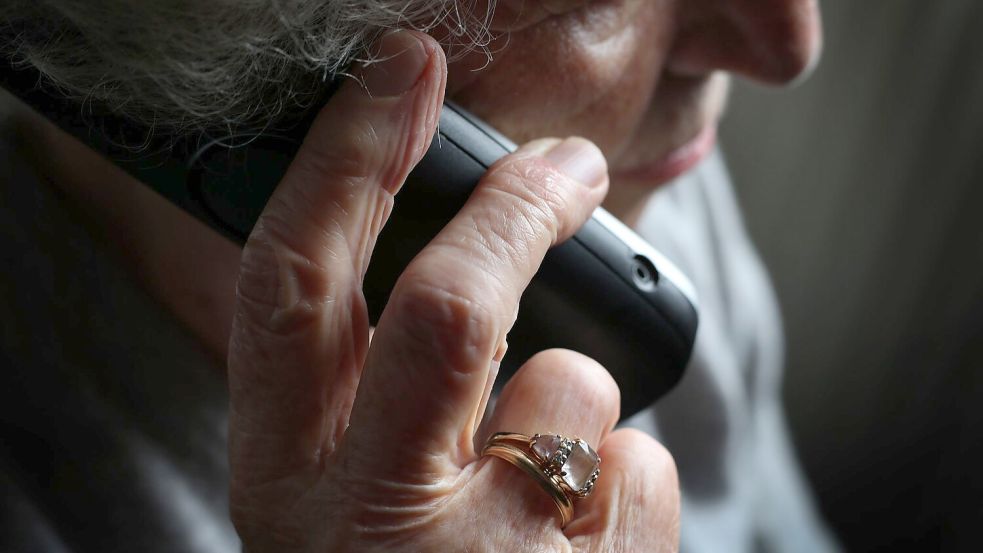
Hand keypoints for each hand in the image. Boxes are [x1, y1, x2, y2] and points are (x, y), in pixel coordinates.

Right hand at [227, 30, 679, 551]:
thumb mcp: (339, 487)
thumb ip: (365, 385)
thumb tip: (457, 260)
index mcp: (285, 478)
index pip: (294, 284)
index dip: (346, 159)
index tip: (400, 72)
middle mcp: (364, 527)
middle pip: (445, 307)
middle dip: (513, 208)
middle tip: (568, 165)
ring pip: (573, 385)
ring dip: (574, 399)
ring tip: (540, 480)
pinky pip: (641, 464)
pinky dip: (627, 476)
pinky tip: (580, 538)